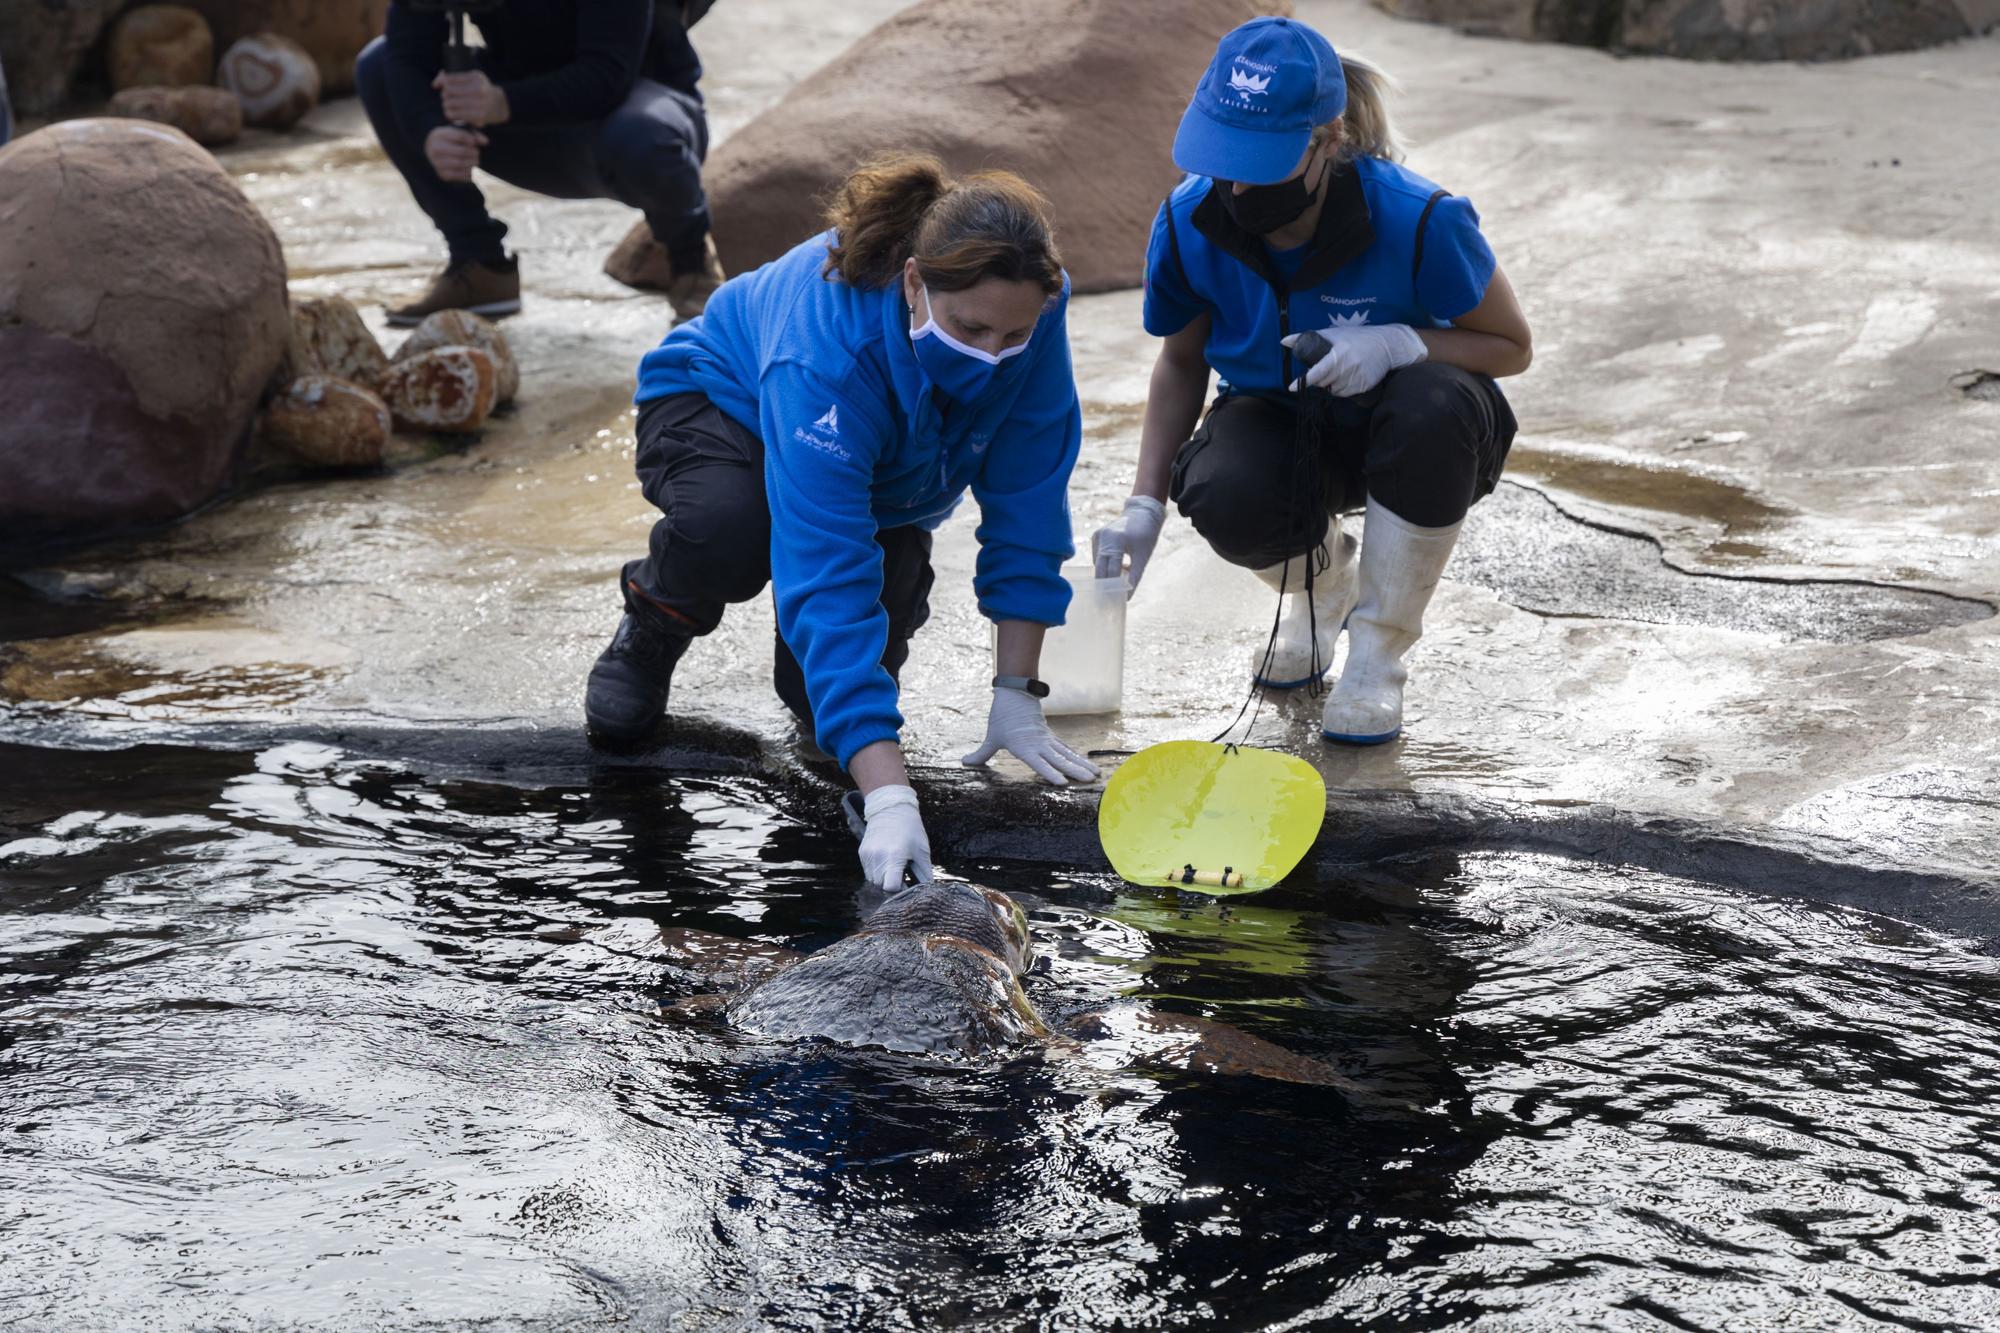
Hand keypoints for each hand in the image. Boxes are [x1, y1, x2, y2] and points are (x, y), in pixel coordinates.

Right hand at [424, 125, 487, 181]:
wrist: (436, 153)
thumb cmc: (452, 141)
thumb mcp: (460, 132)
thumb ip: (474, 135)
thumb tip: (486, 142)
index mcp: (439, 135)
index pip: (460, 136)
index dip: (471, 140)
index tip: (474, 143)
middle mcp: (435, 149)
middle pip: (462, 151)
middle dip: (473, 152)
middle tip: (477, 153)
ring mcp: (437, 163)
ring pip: (461, 163)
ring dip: (472, 162)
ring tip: (476, 160)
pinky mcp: (443, 175)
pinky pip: (459, 175)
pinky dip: (469, 172)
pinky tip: (472, 169)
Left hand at [432, 69, 508, 126]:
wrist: (498, 105)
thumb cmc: (479, 89)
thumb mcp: (469, 78)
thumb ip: (450, 78)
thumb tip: (435, 85)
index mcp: (476, 77)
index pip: (450, 79)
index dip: (444, 83)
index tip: (446, 87)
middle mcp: (479, 90)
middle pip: (449, 91)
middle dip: (444, 95)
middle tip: (446, 97)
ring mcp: (480, 104)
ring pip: (450, 104)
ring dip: (446, 105)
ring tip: (448, 105)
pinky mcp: (479, 116)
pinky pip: (456, 115)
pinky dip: (450, 114)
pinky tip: (451, 112)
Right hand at [856, 784, 931, 892]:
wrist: (891, 808)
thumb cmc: (910, 829)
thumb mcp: (922, 850)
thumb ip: (925, 873)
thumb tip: (926, 890)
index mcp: (894, 856)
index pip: (890, 887)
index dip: (898, 890)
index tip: (905, 883)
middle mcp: (878, 857)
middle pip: (881, 886)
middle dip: (891, 884)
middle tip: (902, 873)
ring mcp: (868, 855)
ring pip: (873, 880)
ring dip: (883, 878)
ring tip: (894, 865)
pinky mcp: (862, 853)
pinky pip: (868, 871)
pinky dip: (877, 871)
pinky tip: (886, 859)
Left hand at [962, 686, 1099, 785]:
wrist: (1015, 693)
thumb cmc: (1002, 717)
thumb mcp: (991, 737)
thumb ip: (981, 754)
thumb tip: (965, 763)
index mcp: (1024, 747)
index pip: (1039, 763)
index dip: (1049, 773)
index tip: (1062, 782)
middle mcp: (1039, 745)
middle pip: (1060, 760)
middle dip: (1076, 771)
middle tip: (1090, 781)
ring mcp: (1047, 741)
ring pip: (1067, 754)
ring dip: (1082, 765)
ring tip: (1096, 774)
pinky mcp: (1050, 737)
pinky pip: (1066, 749)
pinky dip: (1077, 758)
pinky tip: (1087, 765)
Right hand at [1091, 495, 1165, 596]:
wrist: (1142, 513)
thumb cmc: (1146, 534)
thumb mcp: (1143, 556)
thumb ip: (1135, 576)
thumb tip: (1127, 596)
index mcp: (1115, 541)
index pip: (1110, 570)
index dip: (1112, 587)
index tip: (1114, 601)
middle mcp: (1102, 538)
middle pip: (1099, 568)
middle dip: (1104, 585)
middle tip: (1107, 601)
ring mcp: (1097, 536)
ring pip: (1098, 564)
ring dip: (1106, 575)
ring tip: (1115, 586)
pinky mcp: (1096, 537)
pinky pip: (1098, 557)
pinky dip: (1105, 565)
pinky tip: (1117, 567)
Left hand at [1283, 323, 1426, 396]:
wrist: (1387, 345)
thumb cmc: (1357, 337)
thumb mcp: (1333, 333)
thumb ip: (1307, 337)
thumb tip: (1284, 341)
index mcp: (1340, 352)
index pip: (1319, 370)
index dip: (1305, 380)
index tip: (1291, 387)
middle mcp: (1349, 366)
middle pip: (1324, 383)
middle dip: (1321, 379)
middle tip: (1328, 368)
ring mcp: (1358, 377)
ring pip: (1334, 390)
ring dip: (1331, 385)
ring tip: (1340, 371)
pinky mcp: (1365, 386)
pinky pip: (1346, 394)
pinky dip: (1342, 388)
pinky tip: (1348, 377)